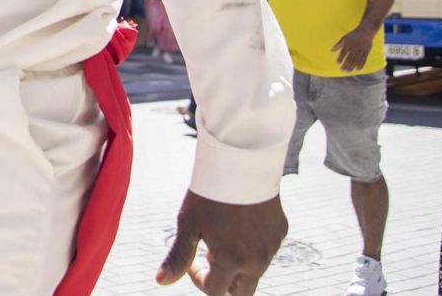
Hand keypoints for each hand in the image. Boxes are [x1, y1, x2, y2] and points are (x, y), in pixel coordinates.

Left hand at [156, 191, 285, 292]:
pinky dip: (253, 245)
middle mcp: (256, 260)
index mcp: (232, 261)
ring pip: (256, 270)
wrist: (242, 159)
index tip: (193, 260)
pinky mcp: (281, 231)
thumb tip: (161, 281)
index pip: (214, 291)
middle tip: (211, 256)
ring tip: (224, 233)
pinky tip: (241, 220)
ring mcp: (271, 246)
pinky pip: (267, 249)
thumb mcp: (189, 222)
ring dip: (239, 263)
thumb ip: (178, 256)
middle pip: (241, 292)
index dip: (198, 280)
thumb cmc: (210, 190)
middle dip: (225, 283)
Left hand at [333, 26, 376, 71]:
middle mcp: (354, 47)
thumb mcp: (344, 38)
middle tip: (342, 70)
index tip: (337, 63)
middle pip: (350, 58)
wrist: (365, 31)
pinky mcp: (366, 51)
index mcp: (348, 43)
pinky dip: (361, 65)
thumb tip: (331, 50)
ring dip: (352, 66)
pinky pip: (364, 59)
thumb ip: (338, 44)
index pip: (343, 52)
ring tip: (348, 71)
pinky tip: (357, 69)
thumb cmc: (353, 35)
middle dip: (346, 64)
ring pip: (356, 60)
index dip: (340, 58)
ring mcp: (361, 49)